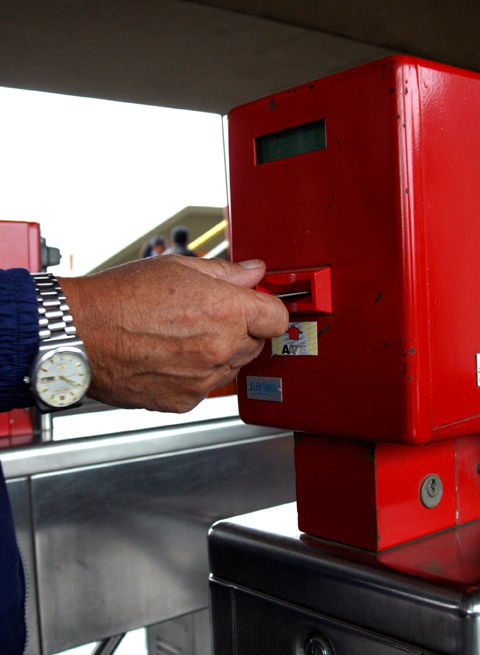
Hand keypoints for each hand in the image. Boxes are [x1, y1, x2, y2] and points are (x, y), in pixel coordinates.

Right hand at [59, 256, 287, 412]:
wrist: (80, 334)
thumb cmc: (120, 298)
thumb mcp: (177, 267)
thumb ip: (226, 272)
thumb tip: (254, 272)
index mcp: (224, 311)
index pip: (277, 318)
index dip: (268, 309)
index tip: (258, 306)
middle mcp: (219, 348)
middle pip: (257, 343)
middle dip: (242, 328)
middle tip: (210, 314)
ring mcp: (203, 379)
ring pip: (233, 366)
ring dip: (220, 351)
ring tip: (183, 334)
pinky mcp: (185, 400)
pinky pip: (207, 385)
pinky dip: (197, 373)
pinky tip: (171, 355)